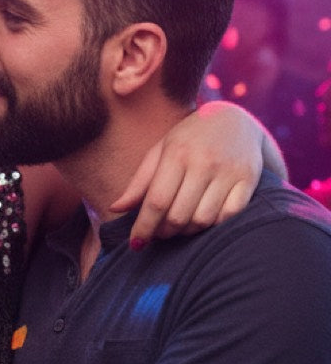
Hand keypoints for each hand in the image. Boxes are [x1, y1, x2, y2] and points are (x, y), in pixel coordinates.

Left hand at [111, 100, 261, 243]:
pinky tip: (203, 221)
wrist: (234, 120)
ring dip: (187, 231)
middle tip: (158, 233)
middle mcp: (203, 162)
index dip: (144, 226)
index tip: (135, 243)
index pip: (157, 200)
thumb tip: (115, 209)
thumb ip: (140, 182)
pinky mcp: (248, 180)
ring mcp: (228, 172)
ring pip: (203, 219)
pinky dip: (213, 225)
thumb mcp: (160, 151)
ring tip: (178, 227)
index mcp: (176, 153)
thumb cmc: (189, 138)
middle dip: (164, 231)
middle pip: (179, 215)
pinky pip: (229, 216)